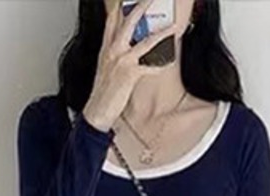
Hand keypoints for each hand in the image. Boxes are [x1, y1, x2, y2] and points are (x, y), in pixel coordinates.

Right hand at [83, 2, 179, 131]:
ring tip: (172, 27)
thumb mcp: (106, 66)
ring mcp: (122, 61)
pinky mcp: (129, 75)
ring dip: (161, 34)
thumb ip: (114, 52)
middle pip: (128, 22)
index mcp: (107, 47)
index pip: (112, 19)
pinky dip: (160, 65)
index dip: (120, 6)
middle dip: (141, 8)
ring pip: (144, 42)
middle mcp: (113, 50)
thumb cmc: (102, 91)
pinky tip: (169, 61)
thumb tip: (127, 45)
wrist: (97, 110)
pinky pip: (149, 67)